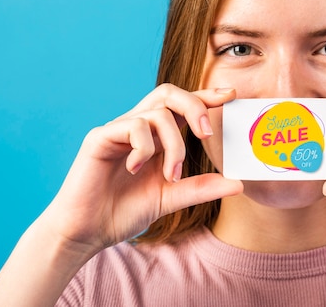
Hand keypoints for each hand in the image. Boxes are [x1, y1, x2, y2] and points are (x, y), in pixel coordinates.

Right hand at [43, 84, 242, 254]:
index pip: (182, 107)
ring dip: (173, 145)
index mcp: (155, 137)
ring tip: (170, 174)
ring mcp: (118, 130)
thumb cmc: (124, 212)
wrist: (88, 232)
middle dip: (195, 106)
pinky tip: (135, 170)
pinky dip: (144, 148)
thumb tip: (238, 184)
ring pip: (157, 113)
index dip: (206, 97)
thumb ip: (201, 188)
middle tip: (207, 133)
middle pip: (169, 93)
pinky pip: (133, 126)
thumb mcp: (171, 197)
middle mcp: (138, 127)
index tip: (231, 95)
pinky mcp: (100, 137)